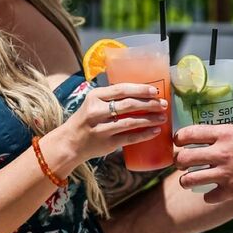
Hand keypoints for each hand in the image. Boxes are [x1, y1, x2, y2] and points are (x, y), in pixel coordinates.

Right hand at [50, 82, 166, 163]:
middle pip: (128, 104)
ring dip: (150, 119)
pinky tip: (155, 131)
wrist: (69, 143)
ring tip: (163, 118)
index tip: (155, 91)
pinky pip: (130, 137)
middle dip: (149, 104)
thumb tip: (141, 93)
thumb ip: (111, 98)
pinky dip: (144, 134)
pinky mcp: (107, 143)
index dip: (140, 89)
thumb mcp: (93, 103)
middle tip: (163, 105)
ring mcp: (101, 128)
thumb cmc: (86, 120)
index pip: (121, 89)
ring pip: (131, 122)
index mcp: (95, 96)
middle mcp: (96, 111)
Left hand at [172, 119, 232, 202]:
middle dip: (179, 161)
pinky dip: (208, 197)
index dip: (179, 138)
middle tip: (182, 163)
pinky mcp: (231, 191)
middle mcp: (221, 153)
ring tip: (189, 180)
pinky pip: (208, 197)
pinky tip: (213, 193)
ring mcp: (225, 174)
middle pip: (183, 158)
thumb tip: (229, 120)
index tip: (179, 142)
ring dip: (187, 181)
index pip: (189, 134)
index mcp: (225, 134)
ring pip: (189, 180)